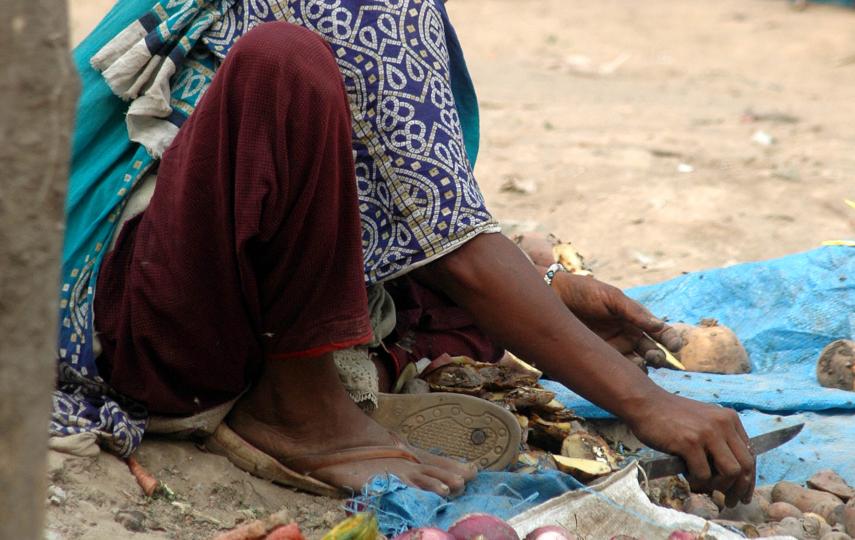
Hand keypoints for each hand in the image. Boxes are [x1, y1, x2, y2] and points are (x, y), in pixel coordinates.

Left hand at [550, 273, 681, 365]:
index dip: (670, 339)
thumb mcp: (611, 298)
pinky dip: (624, 373)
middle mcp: (628, 336)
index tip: (676, 346)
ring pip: (635, 364)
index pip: (659, 333)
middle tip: (656, 357)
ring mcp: (614, 348)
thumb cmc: (584, 292)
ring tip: (640, 364)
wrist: (553, 296)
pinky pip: (615, 369)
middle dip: (658, 356)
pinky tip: (625, 373)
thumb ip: (634, 312)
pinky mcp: (598, 357)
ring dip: (642, 367)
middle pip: (651, 352)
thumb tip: (660, 325)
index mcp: (635, 319)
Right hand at [627, 392, 755, 505]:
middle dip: (739, 489)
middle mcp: (723, 424)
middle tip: (730, 501)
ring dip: (719, 486)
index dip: (749, 479)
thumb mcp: (704, 421)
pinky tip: (687, 477)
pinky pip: (703, 474)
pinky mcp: (689, 442)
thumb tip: (732, 474)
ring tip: (704, 487)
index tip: (743, 493)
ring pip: (730, 472)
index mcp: (729, 419)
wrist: (645, 403)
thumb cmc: (671, 415)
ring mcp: (707, 433)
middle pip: (745, 466)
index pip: (750, 454)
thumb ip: (720, 439)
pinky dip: (697, 482)